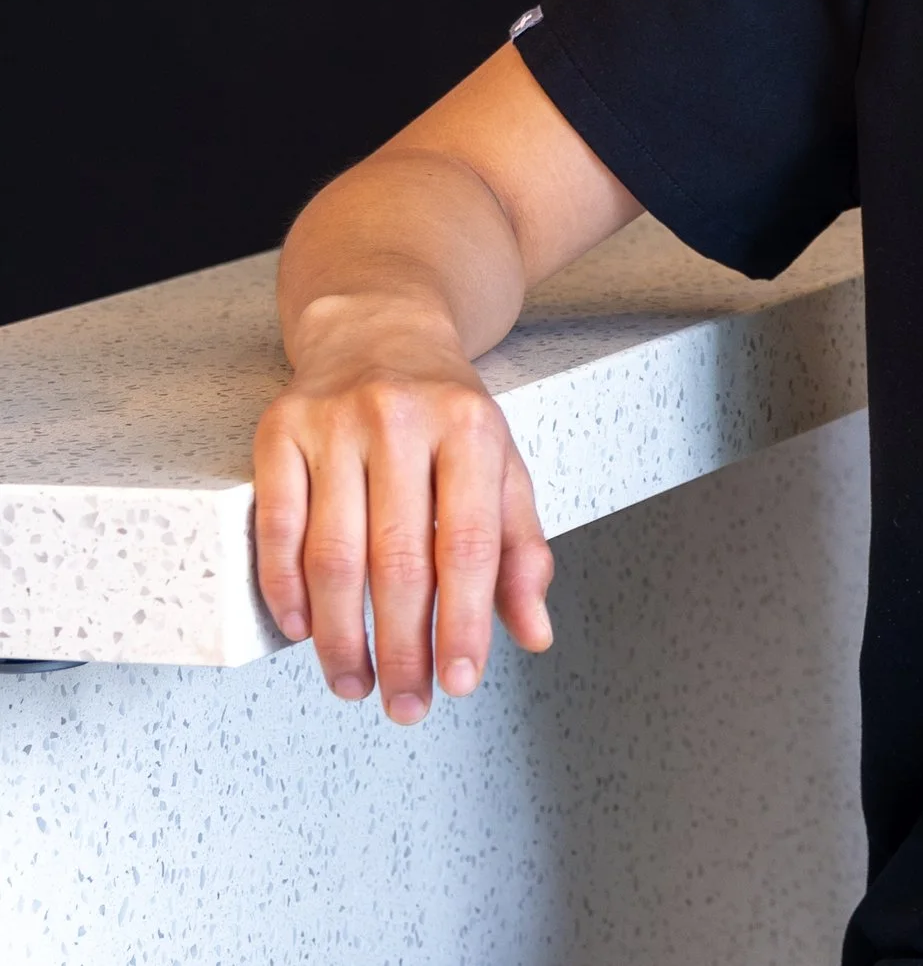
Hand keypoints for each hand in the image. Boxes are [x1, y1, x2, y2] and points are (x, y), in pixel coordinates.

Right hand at [251, 297, 555, 720]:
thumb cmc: (448, 413)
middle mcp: (403, 419)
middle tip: (405, 704)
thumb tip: (535, 634)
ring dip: (341, 637)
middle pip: (399, 561)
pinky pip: (277, 528)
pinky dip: (285, 591)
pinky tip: (302, 631)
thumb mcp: (500, 465)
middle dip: (402, 647)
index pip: (469, 544)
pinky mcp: (281, 429)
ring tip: (354, 684)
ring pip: (333, 555)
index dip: (464, 621)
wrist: (382, 327)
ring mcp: (336, 421)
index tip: (459, 682)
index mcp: (471, 427)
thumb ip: (521, 550)